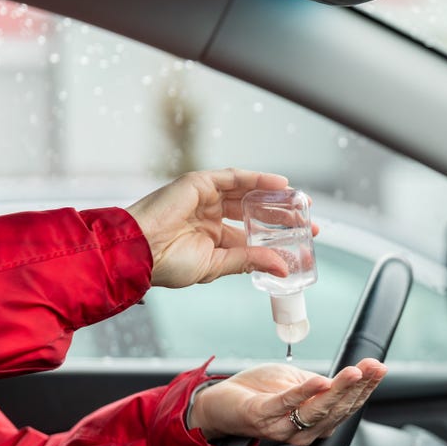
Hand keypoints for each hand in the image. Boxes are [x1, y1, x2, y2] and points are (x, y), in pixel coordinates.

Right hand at [126, 168, 290, 287]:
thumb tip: (283, 268)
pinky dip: (257, 179)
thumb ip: (249, 261)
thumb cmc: (166, 264)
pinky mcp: (198, 183)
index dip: (276, 238)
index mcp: (212, 238)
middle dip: (281, 216)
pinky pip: (234, 177)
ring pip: (247, 193)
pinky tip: (280, 184)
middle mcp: (210, 216)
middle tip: (308, 222)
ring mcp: (204, 198)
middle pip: (253, 212)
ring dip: (274, 197)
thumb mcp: (217, 265)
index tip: (302, 242)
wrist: (138, 251)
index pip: (251, 235)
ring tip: (300, 203)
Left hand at [189, 359, 386, 445]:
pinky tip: (319, 380)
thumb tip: (348, 376)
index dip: (366, 388)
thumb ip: (320, 385)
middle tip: (373, 367)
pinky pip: (287, 404)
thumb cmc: (260, 392)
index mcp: (316, 423)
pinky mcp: (262, 417)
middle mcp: (304, 431)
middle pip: (338, 408)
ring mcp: (283, 427)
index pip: (348, 406)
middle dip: (358, 386)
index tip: (379, 368)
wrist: (220, 403)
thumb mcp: (297, 384)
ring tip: (353, 372)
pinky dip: (305, 392)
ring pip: (318, 409)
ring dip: (338, 389)